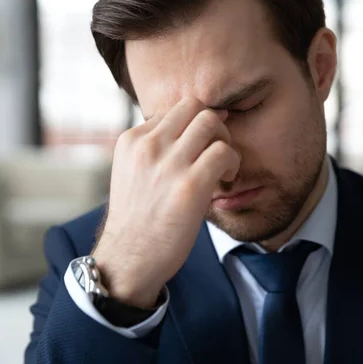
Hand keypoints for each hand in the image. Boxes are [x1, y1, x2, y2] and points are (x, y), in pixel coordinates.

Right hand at [92, 97, 239, 308]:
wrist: (129, 258)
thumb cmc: (138, 219)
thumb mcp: (132, 172)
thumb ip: (153, 149)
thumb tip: (188, 130)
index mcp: (131, 140)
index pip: (173, 110)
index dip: (192, 126)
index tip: (199, 147)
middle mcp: (148, 145)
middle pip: (194, 105)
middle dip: (213, 123)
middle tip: (217, 149)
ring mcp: (168, 163)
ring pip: (211, 121)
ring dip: (225, 139)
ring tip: (222, 166)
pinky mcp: (189, 185)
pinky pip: (223, 151)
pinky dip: (233, 162)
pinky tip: (227, 180)